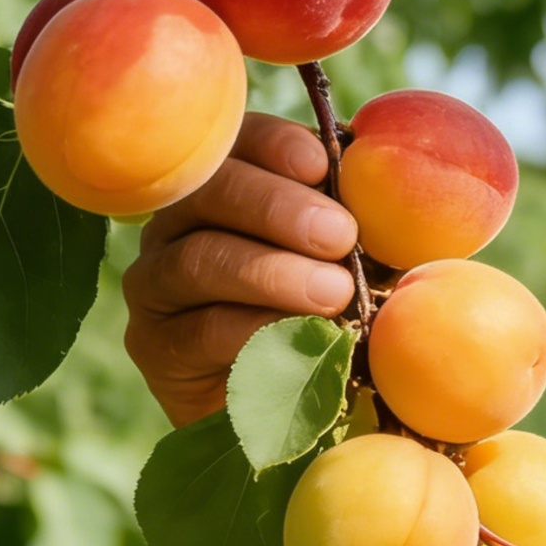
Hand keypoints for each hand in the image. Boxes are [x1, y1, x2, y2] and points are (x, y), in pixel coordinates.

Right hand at [122, 113, 357, 426]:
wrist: (293, 403)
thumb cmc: (331, 309)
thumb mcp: (353, 256)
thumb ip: (360, 219)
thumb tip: (390, 186)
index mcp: (225, 183)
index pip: (235, 142)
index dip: (273, 144)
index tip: (322, 164)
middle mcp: (176, 223)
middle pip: (209, 193)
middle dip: (277, 207)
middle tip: (340, 236)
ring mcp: (156, 282)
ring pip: (199, 260)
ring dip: (272, 272)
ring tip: (335, 291)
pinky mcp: (155, 343)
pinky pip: (201, 329)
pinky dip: (256, 329)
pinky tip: (304, 335)